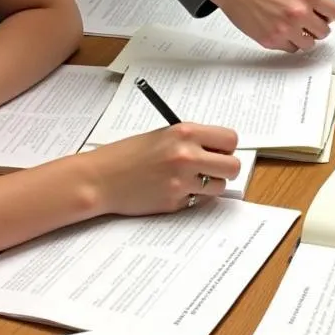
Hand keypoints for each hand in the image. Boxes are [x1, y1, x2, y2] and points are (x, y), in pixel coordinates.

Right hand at [86, 122, 240, 215]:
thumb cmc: (128, 154)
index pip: (230, 139)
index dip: (226, 147)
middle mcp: (187, 155)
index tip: (219, 151)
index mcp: (185, 132)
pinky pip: (199, 200)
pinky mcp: (175, 202)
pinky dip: (191, 196)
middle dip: (225, 169)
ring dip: (209, 185)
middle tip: (211, 169)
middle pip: (233, 166)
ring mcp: (182, 181)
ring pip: (219, 186)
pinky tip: (172, 189)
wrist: (101, 178)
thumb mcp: (164, 135)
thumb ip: (193, 140)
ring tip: (188, 179)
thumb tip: (221, 150)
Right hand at [210, 0, 334, 50]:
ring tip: (296, 30)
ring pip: (309, 44)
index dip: (329, 14)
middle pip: (324, 32)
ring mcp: (285, 29)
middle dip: (318, 28)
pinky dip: (289, 42)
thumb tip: (321, 4)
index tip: (326, 16)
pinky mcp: (272, 40)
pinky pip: (290, 48)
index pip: (334, 12)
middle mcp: (298, 13)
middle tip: (311, 24)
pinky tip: (283, 32)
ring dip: (304, 38)